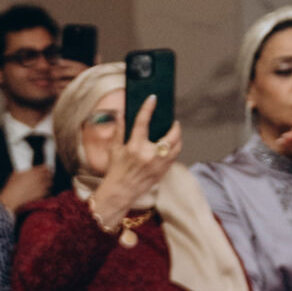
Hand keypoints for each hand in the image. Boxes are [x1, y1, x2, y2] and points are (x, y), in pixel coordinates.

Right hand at [0, 164, 53, 212]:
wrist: (12, 199)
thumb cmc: (12, 186)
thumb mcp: (16, 174)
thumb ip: (26, 170)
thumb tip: (29, 170)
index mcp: (33, 172)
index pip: (45, 167)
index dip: (45, 168)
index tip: (45, 168)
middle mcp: (39, 179)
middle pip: (49, 175)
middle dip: (48, 175)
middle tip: (46, 175)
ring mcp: (41, 187)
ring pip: (50, 183)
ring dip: (48, 182)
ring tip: (44, 183)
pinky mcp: (41, 195)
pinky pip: (48, 192)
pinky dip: (46, 191)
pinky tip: (41, 191)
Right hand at [88, 98, 180, 231]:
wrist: (120, 192)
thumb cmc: (116, 169)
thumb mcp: (114, 149)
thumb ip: (119, 129)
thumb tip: (122, 112)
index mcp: (134, 147)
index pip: (143, 122)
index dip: (148, 108)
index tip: (153, 98)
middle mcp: (149, 155)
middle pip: (171, 136)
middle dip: (174, 126)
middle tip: (173, 121)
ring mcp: (158, 164)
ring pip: (176, 146)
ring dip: (177, 137)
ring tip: (174, 131)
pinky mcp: (163, 171)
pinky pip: (174, 156)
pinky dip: (175, 148)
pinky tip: (171, 143)